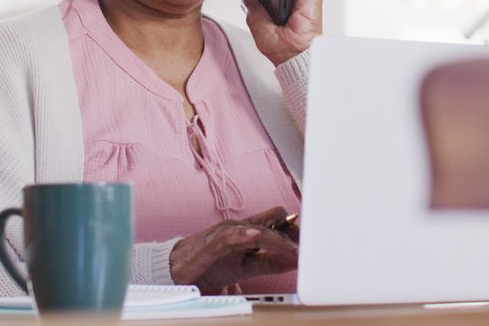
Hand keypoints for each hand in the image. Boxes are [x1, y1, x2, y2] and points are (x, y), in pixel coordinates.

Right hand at [169, 206, 298, 293]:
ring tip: (295, 251)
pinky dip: (245, 236)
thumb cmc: (208, 265)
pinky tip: (256, 238)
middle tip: (309, 250)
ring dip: (279, 239)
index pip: (279, 222)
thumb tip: (295, 260)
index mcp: (248, 231)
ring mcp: (226, 232)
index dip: (297, 231)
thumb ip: (269, 262)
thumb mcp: (244, 267)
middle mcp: (240, 226)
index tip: (313, 246)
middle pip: (274, 218)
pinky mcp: (211, 243)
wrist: (175, 270)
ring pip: (258, 228)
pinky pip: (230, 236)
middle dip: (293, 232)